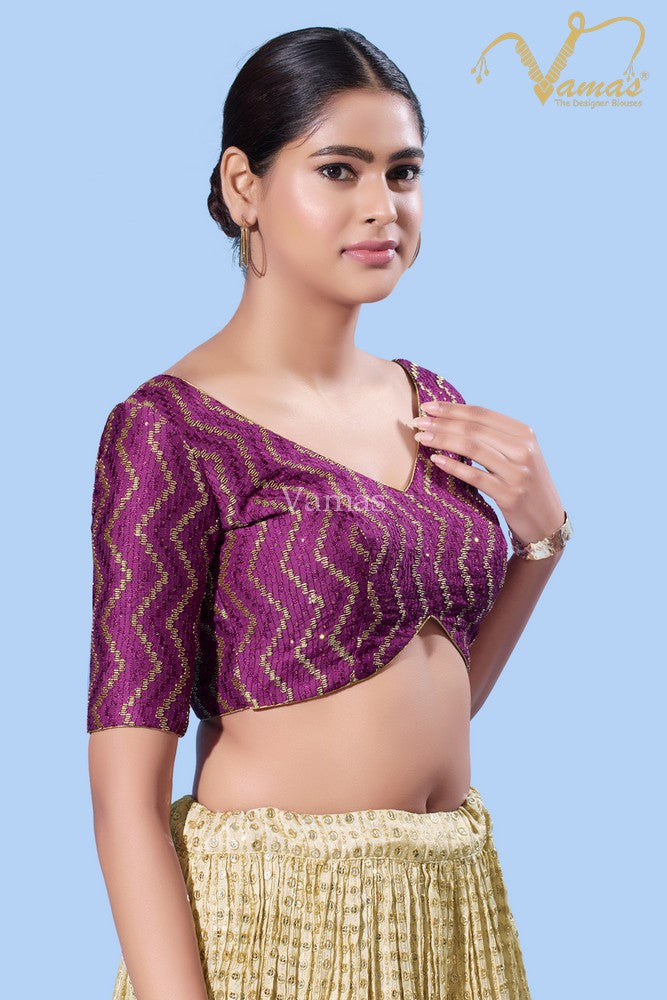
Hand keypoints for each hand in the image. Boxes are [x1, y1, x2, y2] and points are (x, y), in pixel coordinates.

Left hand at [410, 400, 565, 545]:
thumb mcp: (518, 454)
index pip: (481, 414)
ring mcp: (518, 473)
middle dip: (442, 423)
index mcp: (524, 433)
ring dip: (443, 440)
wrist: (546, 521)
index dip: (452, 408)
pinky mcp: (510, 496)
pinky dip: (453, 466)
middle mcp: (523, 450)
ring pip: (473, 449)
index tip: (428, 406)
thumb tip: (453, 418)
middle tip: (418, 422)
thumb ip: (494, 436)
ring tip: (421, 437)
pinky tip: (436, 460)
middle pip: (475, 429)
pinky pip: (475, 477)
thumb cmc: (523, 483)